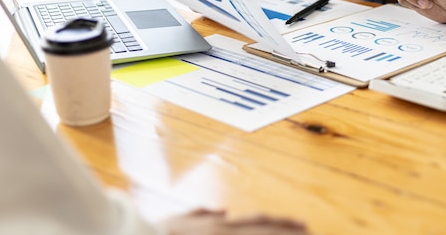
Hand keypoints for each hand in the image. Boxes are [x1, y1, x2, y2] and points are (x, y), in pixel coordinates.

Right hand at [162, 209, 310, 234]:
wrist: (133, 232)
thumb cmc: (154, 231)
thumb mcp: (178, 220)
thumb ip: (200, 215)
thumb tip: (219, 212)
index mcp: (218, 226)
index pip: (258, 223)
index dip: (282, 224)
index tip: (304, 226)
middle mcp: (223, 233)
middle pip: (264, 233)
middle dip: (289, 234)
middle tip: (313, 233)